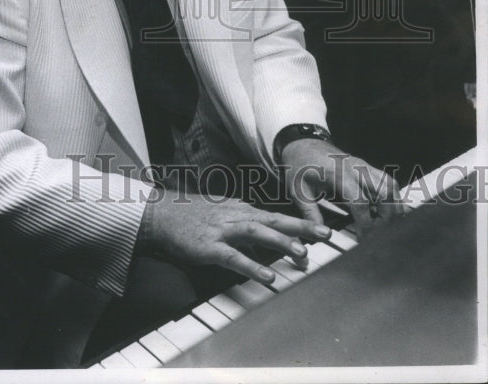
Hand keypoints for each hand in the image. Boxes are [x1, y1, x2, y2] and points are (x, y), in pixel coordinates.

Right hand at [143, 190, 331, 285]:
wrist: (161, 214)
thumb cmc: (191, 217)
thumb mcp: (222, 217)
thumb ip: (244, 228)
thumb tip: (266, 241)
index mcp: (240, 211)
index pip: (275, 216)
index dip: (299, 222)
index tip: (321, 229)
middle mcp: (235, 217)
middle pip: (273, 219)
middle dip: (300, 226)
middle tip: (325, 234)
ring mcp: (222, 230)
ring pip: (257, 233)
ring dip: (281, 241)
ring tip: (302, 253)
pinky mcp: (210, 247)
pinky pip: (234, 257)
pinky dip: (253, 265)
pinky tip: (268, 275)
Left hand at [279, 139, 402, 235]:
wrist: (302, 142)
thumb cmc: (299, 165)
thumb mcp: (298, 191)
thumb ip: (310, 214)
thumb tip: (321, 234)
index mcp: (337, 173)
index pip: (360, 201)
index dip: (366, 223)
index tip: (364, 239)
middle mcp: (355, 167)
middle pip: (384, 191)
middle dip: (387, 217)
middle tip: (379, 235)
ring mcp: (363, 165)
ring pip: (390, 185)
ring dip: (393, 207)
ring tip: (385, 227)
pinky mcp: (366, 166)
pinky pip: (387, 181)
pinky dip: (391, 198)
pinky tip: (385, 213)